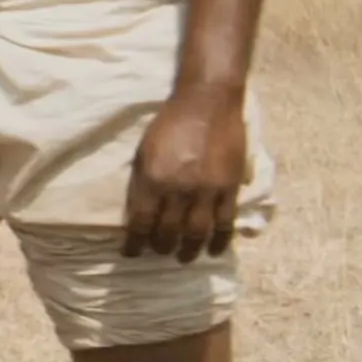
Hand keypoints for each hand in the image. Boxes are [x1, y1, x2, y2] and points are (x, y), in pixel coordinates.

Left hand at [124, 89, 250, 262]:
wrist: (207, 104)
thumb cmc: (168, 125)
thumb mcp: (143, 152)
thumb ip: (142, 183)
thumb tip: (138, 214)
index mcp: (153, 180)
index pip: (141, 223)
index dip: (135, 243)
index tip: (131, 253)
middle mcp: (179, 190)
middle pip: (169, 232)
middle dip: (161, 247)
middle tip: (159, 253)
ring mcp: (207, 191)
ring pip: (197, 233)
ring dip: (189, 250)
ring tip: (183, 258)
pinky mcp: (230, 188)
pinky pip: (225, 224)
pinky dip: (220, 241)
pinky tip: (214, 251)